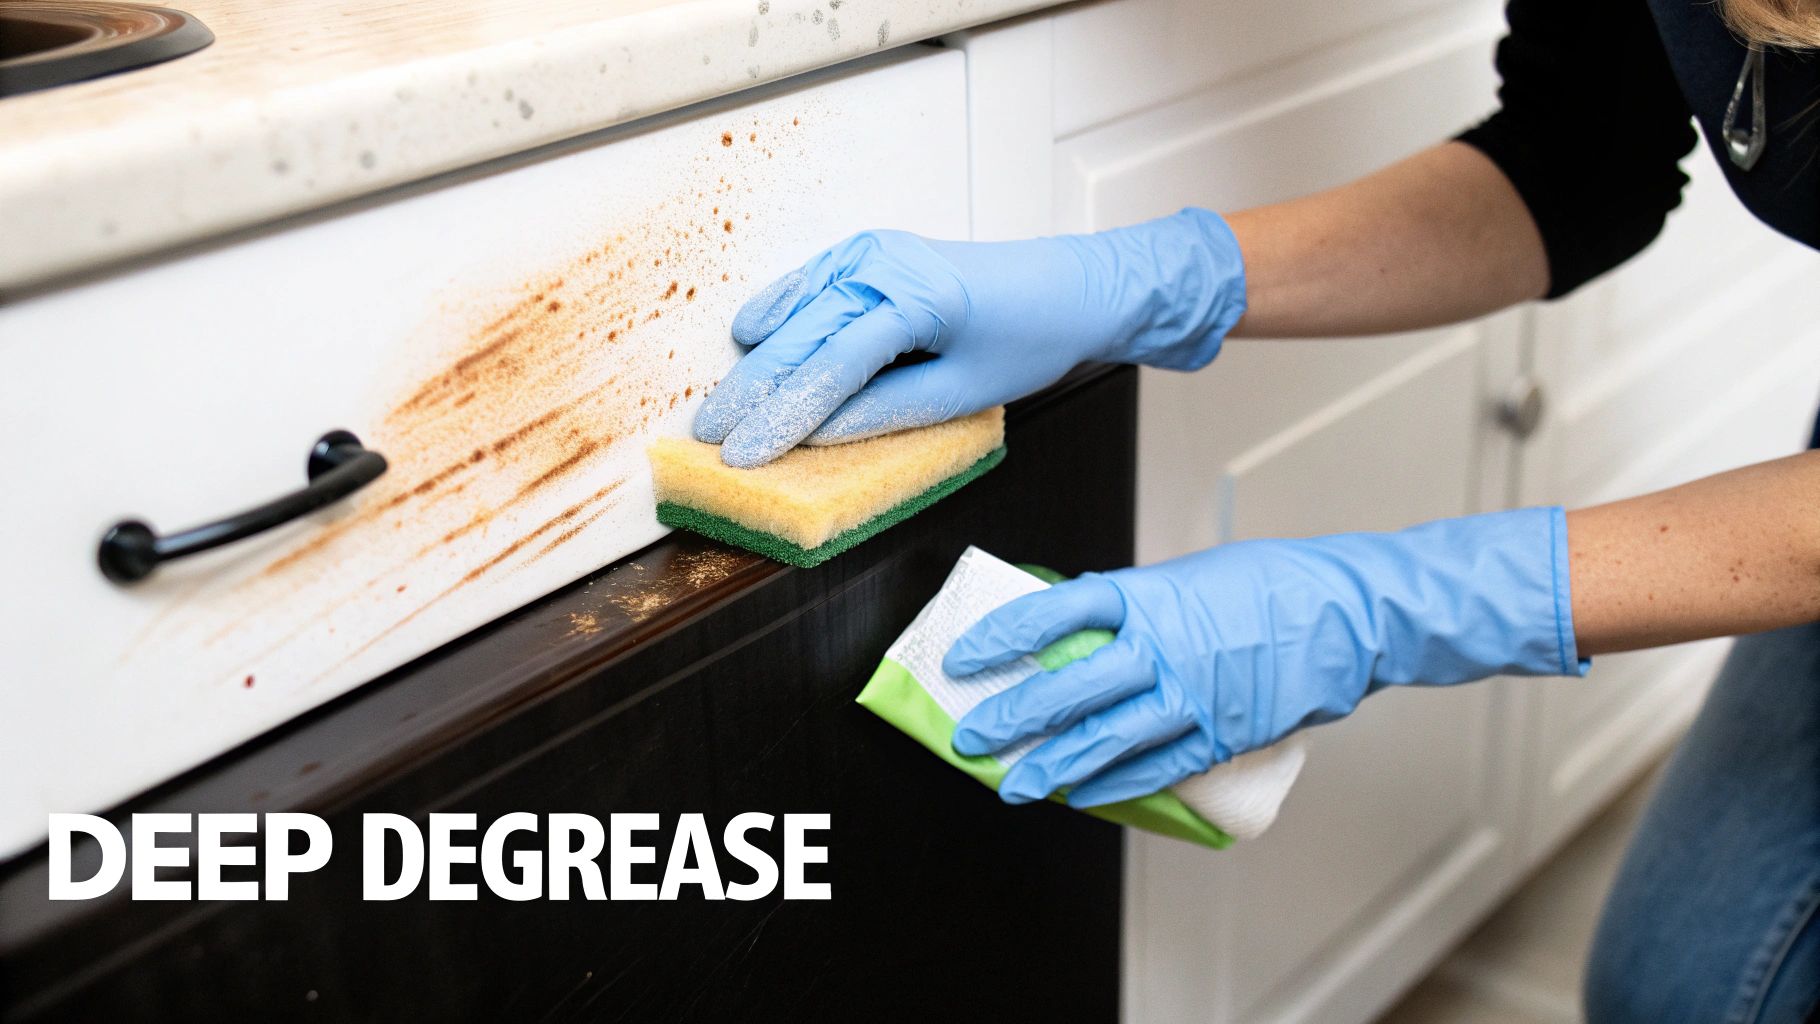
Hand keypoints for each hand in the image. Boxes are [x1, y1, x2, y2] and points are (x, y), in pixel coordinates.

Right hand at [693, 209, 1246, 466]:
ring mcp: (872, 250)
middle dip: (753, 390)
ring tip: (719, 408)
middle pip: (800, 336)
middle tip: (711, 437)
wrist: (1066, 286)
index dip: (782, 416)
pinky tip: (747, 340)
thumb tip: (818, 435)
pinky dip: (776, 314)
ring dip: (756, 359)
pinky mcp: (868, 250)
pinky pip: (808, 283)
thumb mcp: (962, 393)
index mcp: (914, 300)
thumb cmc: (1027, 338)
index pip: (830, 366)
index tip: (744, 455)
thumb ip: (885, 412)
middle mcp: (883, 264)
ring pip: (795, 309)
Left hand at [942, 507, 1586, 806]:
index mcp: (1148, 595)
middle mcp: (1162, 647)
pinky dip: (1117, 785)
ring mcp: (1192, 695)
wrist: (1349, 613)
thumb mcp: (1188, 578)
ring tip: (1017, 784)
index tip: (965, 656)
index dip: (1003, 636)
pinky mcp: (1221, 733)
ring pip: (1106, 738)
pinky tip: (1085, 796)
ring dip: (1054, 766)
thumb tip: (1078, 630)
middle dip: (1013, 717)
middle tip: (971, 736)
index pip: (1054, 612)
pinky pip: (1157, 767)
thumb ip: (1133, 607)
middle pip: (1068, 686)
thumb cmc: (1271, 585)